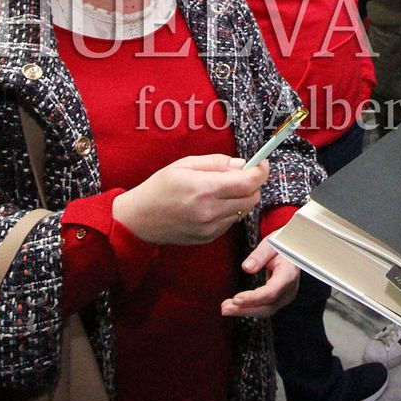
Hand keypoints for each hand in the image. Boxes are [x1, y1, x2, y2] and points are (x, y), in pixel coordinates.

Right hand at [113, 155, 266, 244]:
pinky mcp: (209, 237)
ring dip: (241, 198)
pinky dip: (230, 210)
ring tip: (222, 189)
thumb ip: (217, 163)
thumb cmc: (159, 188)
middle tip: (241, 174)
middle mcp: (210, 211)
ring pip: (244, 210)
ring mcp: (210, 227)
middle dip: (252, 184)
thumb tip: (242, 164)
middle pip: (252, 198)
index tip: (261, 163)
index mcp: (205, 189)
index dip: (260, 171)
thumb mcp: (185, 165)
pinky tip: (214, 204)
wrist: (139, 220)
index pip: (248, 182)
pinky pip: (232, 221)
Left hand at [222, 240, 299, 317]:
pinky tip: (235, 307)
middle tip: (224, 308)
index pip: (271, 291)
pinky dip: (249, 309)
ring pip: (265, 310)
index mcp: (289, 274)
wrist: (292, 249)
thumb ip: (259, 255)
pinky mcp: (280, 299)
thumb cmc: (281, 245)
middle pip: (267, 306)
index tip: (236, 299)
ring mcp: (286, 296)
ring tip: (226, 308)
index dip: (253, 298)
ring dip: (244, 311)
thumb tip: (246, 268)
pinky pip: (265, 308)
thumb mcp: (270, 244)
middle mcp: (290, 289)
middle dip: (245, 309)